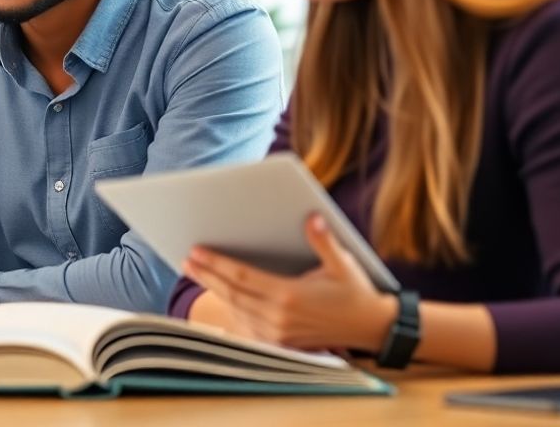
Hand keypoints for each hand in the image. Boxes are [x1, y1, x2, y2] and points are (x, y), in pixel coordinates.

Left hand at [182, 214, 396, 351]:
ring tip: (195, 270)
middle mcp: (279, 317)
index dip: (217, 264)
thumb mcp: (343, 263)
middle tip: (187, 258)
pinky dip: (230, 306)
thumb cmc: (356, 292)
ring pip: (236, 308)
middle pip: (232, 293)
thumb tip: (311, 217)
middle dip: (206, 274)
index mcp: (290, 296)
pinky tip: (218, 293)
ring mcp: (278, 333)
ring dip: (213, 289)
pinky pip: (246, 322)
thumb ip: (323, 241)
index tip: (196, 251)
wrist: (372, 328)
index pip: (242, 277)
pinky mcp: (280, 342)